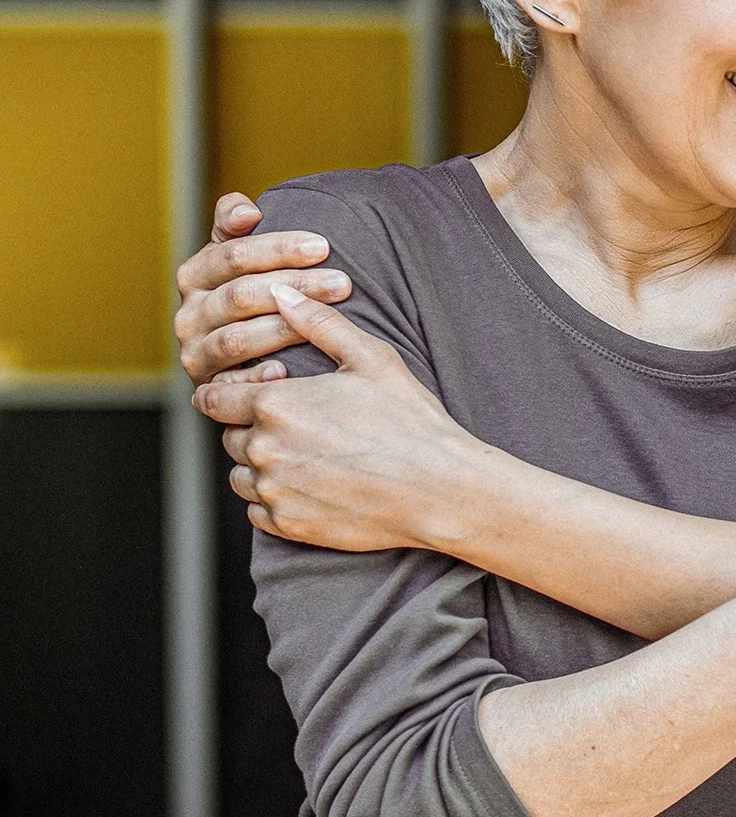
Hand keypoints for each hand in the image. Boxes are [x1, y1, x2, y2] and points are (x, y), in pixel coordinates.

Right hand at [173, 191, 350, 385]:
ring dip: (286, 329)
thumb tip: (244, 210)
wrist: (247, 352)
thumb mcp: (242, 256)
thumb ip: (234, 225)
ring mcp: (196, 352)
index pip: (233, 256)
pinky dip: (259, 376)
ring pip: (238, 338)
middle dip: (296, 287)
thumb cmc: (256, 291)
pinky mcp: (209, 387)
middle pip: (241, 296)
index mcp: (196, 275)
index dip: (278, 249)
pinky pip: (232, 385)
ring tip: (330, 319)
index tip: (323, 246)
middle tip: (343, 283)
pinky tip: (288, 370)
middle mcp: (189, 314)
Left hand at [193, 284, 484, 550]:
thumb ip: (319, 323)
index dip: (230, 391)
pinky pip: (258, 510)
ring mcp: (273, 490)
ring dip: (261, 464)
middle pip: (228, 435)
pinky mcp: (287, 524)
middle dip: (253, 427)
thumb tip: (281, 292)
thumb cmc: (411, 420)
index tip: (253, 392)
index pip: (213, 397)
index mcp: (274, 403)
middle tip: (299, 424)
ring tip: (308, 455)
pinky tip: (314, 484)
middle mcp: (263, 448)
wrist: (440, 488)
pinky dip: (276, 498)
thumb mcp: (371, 359)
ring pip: (241, 474)